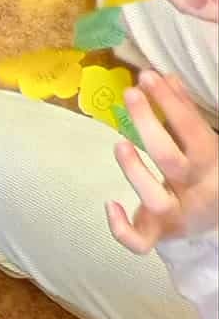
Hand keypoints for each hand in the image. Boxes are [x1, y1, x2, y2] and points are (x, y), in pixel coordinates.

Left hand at [107, 70, 218, 251]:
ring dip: (135, 172)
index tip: (147, 76)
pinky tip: (110, 204)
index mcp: (211, 164)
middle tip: (131, 95)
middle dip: (148, 125)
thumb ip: (185, 113)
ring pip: (155, 199)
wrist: (217, 223)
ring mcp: (176, 215)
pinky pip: (139, 242)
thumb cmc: (203, 174)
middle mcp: (196, 192)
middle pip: (171, 160)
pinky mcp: (158, 235)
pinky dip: (122, 228)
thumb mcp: (203, 143)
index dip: (171, 102)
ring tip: (119, 143)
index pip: (192, 130)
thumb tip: (165, 77)